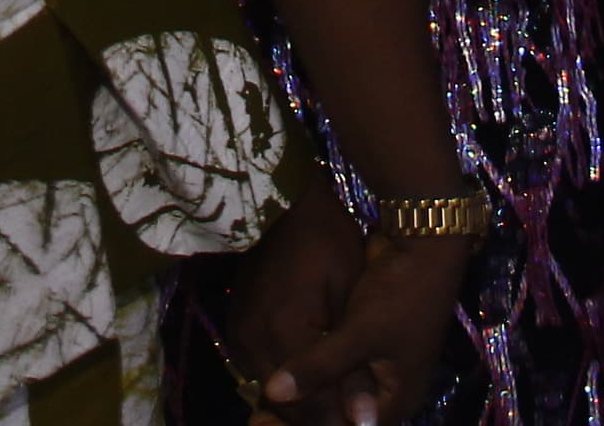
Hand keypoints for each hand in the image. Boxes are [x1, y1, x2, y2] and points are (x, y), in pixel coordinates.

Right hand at [219, 174, 364, 414]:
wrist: (284, 200)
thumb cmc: (329, 241)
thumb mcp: (350, 302)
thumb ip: (350, 369)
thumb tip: (363, 422)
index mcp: (283, 336)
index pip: (312, 408)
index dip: (342, 419)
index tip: (367, 419)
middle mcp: (252, 345)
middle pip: (287, 408)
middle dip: (322, 414)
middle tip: (356, 409)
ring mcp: (240, 337)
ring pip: (271, 394)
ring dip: (304, 401)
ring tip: (340, 394)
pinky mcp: (236, 330)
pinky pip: (260, 372)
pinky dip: (287, 381)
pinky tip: (315, 374)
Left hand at [259, 232, 464, 425]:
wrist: (422, 244)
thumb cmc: (400, 293)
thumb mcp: (361, 332)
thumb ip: (320, 367)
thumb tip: (274, 394)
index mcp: (394, 401)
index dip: (308, 422)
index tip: (265, 413)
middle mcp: (386, 392)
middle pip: (338, 414)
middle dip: (303, 408)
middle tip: (259, 406)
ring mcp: (376, 368)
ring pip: (334, 391)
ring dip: (306, 388)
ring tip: (263, 390)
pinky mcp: (364, 345)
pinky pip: (335, 367)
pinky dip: (313, 367)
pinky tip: (282, 362)